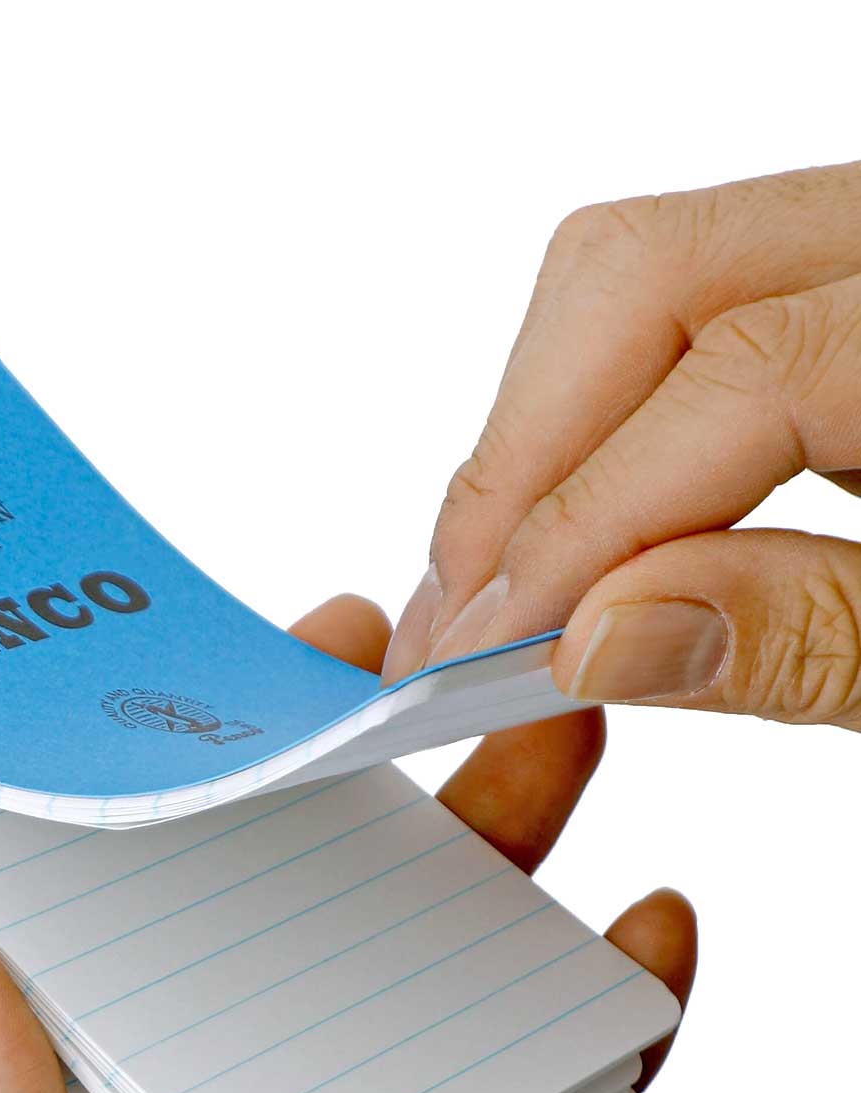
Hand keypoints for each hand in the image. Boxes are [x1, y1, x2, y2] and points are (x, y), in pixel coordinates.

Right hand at [381, 161, 860, 730]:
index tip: (489, 649)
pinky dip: (586, 432)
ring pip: (628, 281)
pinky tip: (566, 541)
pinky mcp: (821, 291)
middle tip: (462, 619)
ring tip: (495, 594)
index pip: (738, 374)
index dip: (584, 523)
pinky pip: (663, 315)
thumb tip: (596, 638)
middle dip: (518, 459)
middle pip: (637, 276)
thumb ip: (814, 633)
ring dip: (536, 443)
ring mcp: (852, 250)